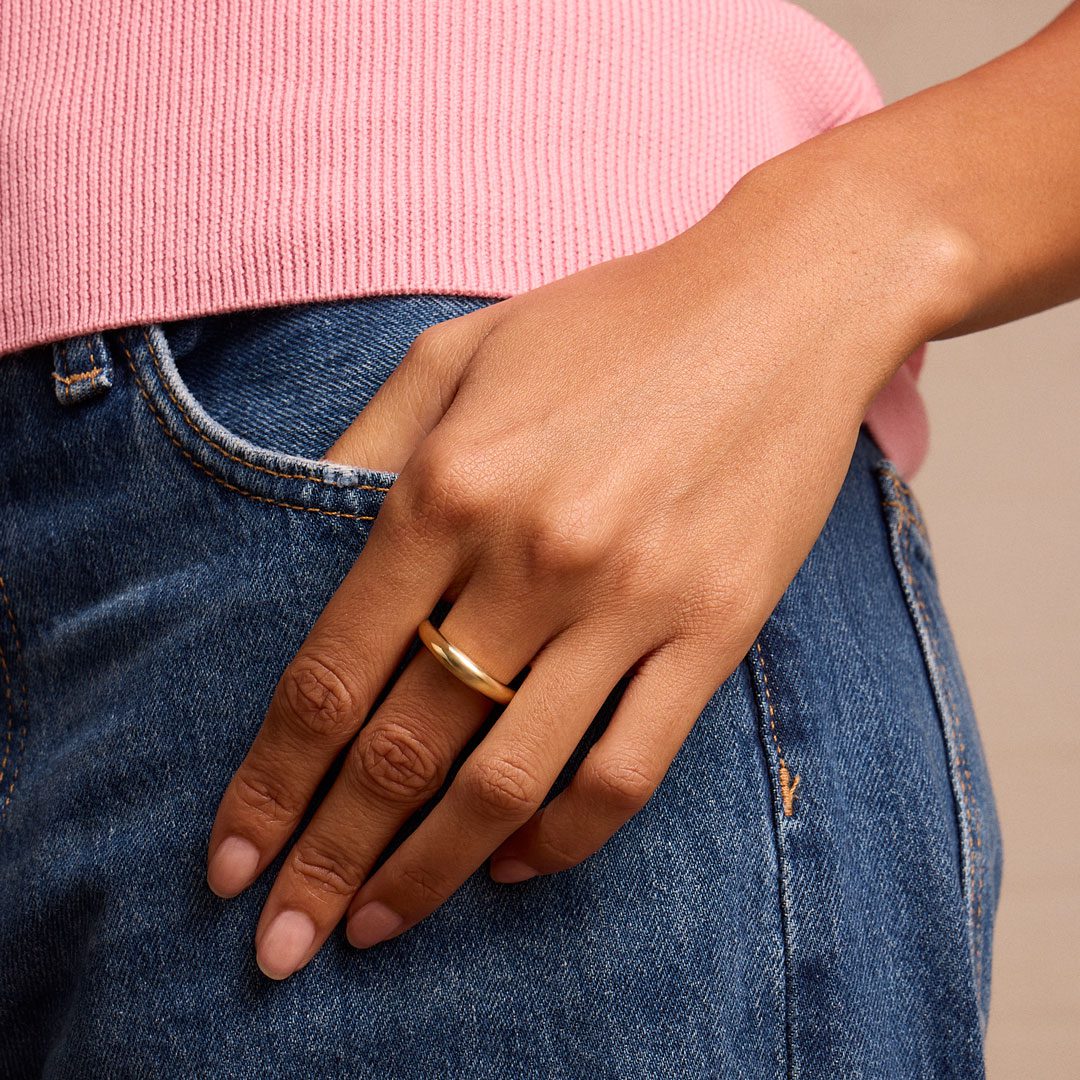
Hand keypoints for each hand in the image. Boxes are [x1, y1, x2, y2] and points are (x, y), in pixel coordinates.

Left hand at [205, 158, 954, 979]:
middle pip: (404, 751)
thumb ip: (363, 449)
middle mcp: (529, 556)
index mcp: (447, 487)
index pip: (329, 677)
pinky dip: (566, 837)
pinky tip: (519, 865)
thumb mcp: (455, 354)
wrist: (778, 305)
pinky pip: (629, 768)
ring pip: (508, 781)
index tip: (233, 865)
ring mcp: (629, 601)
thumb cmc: (608, 324)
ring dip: (431, 873)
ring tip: (378, 928)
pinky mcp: (714, 628)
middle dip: (328, 860)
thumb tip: (296, 551)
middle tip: (282, 948)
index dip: (270, 787)